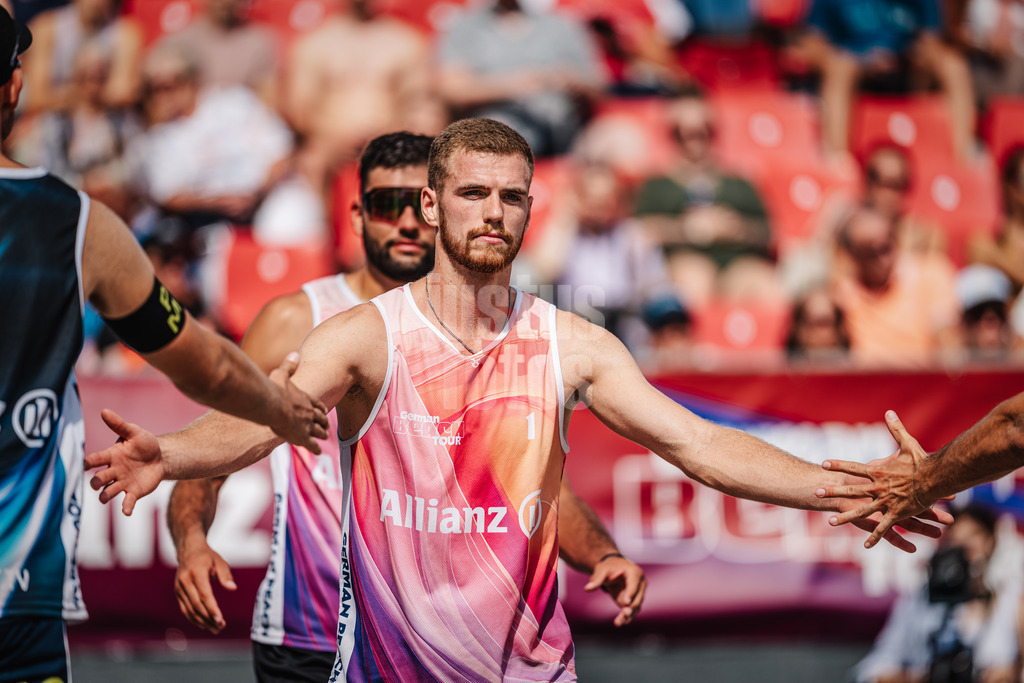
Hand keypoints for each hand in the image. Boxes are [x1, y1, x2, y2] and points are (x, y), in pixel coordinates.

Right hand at [85, 409, 164, 515]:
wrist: (161, 457)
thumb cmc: (144, 443)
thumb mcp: (134, 432)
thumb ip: (119, 425)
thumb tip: (104, 411)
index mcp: (111, 456)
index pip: (95, 460)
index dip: (87, 463)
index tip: (82, 465)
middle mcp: (113, 471)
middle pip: (98, 479)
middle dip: (95, 481)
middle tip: (97, 482)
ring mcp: (122, 483)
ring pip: (107, 493)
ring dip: (104, 496)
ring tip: (104, 497)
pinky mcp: (133, 492)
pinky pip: (127, 502)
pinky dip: (126, 507)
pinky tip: (127, 511)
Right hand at [175, 536, 235, 633]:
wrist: (189, 551)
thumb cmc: (208, 557)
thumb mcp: (220, 561)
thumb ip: (226, 575)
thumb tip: (233, 588)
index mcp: (196, 573)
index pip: (204, 595)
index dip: (212, 609)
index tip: (220, 619)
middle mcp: (185, 581)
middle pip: (197, 605)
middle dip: (209, 618)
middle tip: (221, 627)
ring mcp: (179, 588)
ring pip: (190, 610)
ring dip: (202, 621)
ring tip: (215, 629)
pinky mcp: (177, 593)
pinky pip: (185, 609)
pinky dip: (194, 619)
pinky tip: (204, 625)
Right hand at [267, 352, 328, 453]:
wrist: (272, 405)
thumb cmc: (274, 389)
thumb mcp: (281, 374)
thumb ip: (289, 365)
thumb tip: (295, 353)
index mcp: (305, 398)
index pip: (317, 404)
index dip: (321, 408)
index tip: (325, 410)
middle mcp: (309, 412)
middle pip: (320, 418)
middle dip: (324, 421)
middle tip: (326, 425)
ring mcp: (307, 425)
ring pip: (319, 431)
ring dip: (322, 434)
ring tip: (325, 436)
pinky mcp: (301, 436)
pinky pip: (311, 444)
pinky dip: (316, 448)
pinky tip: (319, 451)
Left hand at [584, 554, 646, 626]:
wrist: (614, 570)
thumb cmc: (609, 566)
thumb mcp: (602, 569)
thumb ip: (596, 579)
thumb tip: (587, 588)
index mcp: (634, 572)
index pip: (634, 584)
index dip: (631, 593)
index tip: (625, 603)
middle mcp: (640, 583)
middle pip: (638, 597)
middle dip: (631, 606)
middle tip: (625, 614)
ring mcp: (638, 593)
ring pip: (635, 606)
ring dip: (628, 615)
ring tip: (619, 622)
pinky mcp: (633, 602)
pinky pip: (631, 611)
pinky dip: (625, 617)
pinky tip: (619, 622)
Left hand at [816, 410, 954, 548]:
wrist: (937, 479)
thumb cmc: (923, 461)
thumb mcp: (907, 443)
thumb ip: (895, 429)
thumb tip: (889, 411)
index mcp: (878, 471)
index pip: (853, 467)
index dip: (838, 465)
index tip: (824, 464)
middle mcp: (877, 487)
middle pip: (850, 490)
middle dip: (832, 492)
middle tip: (815, 493)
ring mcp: (885, 502)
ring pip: (861, 511)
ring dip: (845, 517)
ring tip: (829, 522)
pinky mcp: (896, 514)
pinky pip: (883, 527)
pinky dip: (874, 536)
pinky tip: (864, 546)